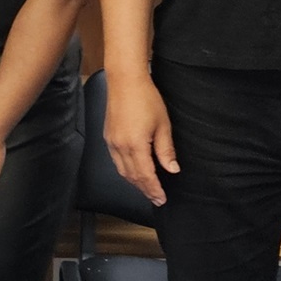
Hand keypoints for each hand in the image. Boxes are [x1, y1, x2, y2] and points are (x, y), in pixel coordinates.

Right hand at [105, 73, 177, 206]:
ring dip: (134, 182)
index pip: (146, 175)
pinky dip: (126, 171)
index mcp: (135, 145)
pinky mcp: (108, 136)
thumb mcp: (163, 125)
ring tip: (146, 189)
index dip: (154, 189)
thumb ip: (166, 150)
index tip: (162, 199)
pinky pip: (116, 161)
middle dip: (145, 190)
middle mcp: (120, 147)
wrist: (125, 81)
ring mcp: (111, 142)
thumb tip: (172, 169)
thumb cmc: (146, 99)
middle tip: (156, 199)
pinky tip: (133, 171)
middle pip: (132, 176)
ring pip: (122, 170)